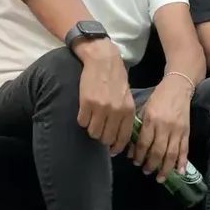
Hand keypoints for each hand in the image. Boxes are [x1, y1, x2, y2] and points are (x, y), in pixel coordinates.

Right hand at [75, 39, 135, 155]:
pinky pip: (82, 122)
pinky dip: (82, 120)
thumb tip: (118, 137)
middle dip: (102, 138)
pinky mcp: (86, 103)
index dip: (116, 147)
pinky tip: (85, 111)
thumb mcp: (127, 97)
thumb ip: (124, 115)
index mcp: (128, 110)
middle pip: (106, 138)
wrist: (103, 59)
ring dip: (91, 129)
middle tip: (99, 130)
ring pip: (93, 132)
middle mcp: (115, 111)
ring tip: (92, 119)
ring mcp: (100, 108)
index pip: (123, 137)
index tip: (112, 150)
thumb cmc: (116, 79)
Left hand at [134, 77, 191, 181]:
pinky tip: (178, 173)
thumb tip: (131, 149)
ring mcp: (177, 130)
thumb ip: (138, 128)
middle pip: (158, 151)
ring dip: (165, 168)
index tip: (135, 162)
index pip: (144, 143)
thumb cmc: (158, 98)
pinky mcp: (186, 132)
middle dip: (151, 165)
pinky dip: (182, 163)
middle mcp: (164, 127)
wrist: (178, 88)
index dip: (139, 155)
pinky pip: (184, 150)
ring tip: (158, 177)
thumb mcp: (144, 109)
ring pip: (171, 154)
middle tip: (145, 171)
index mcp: (151, 120)